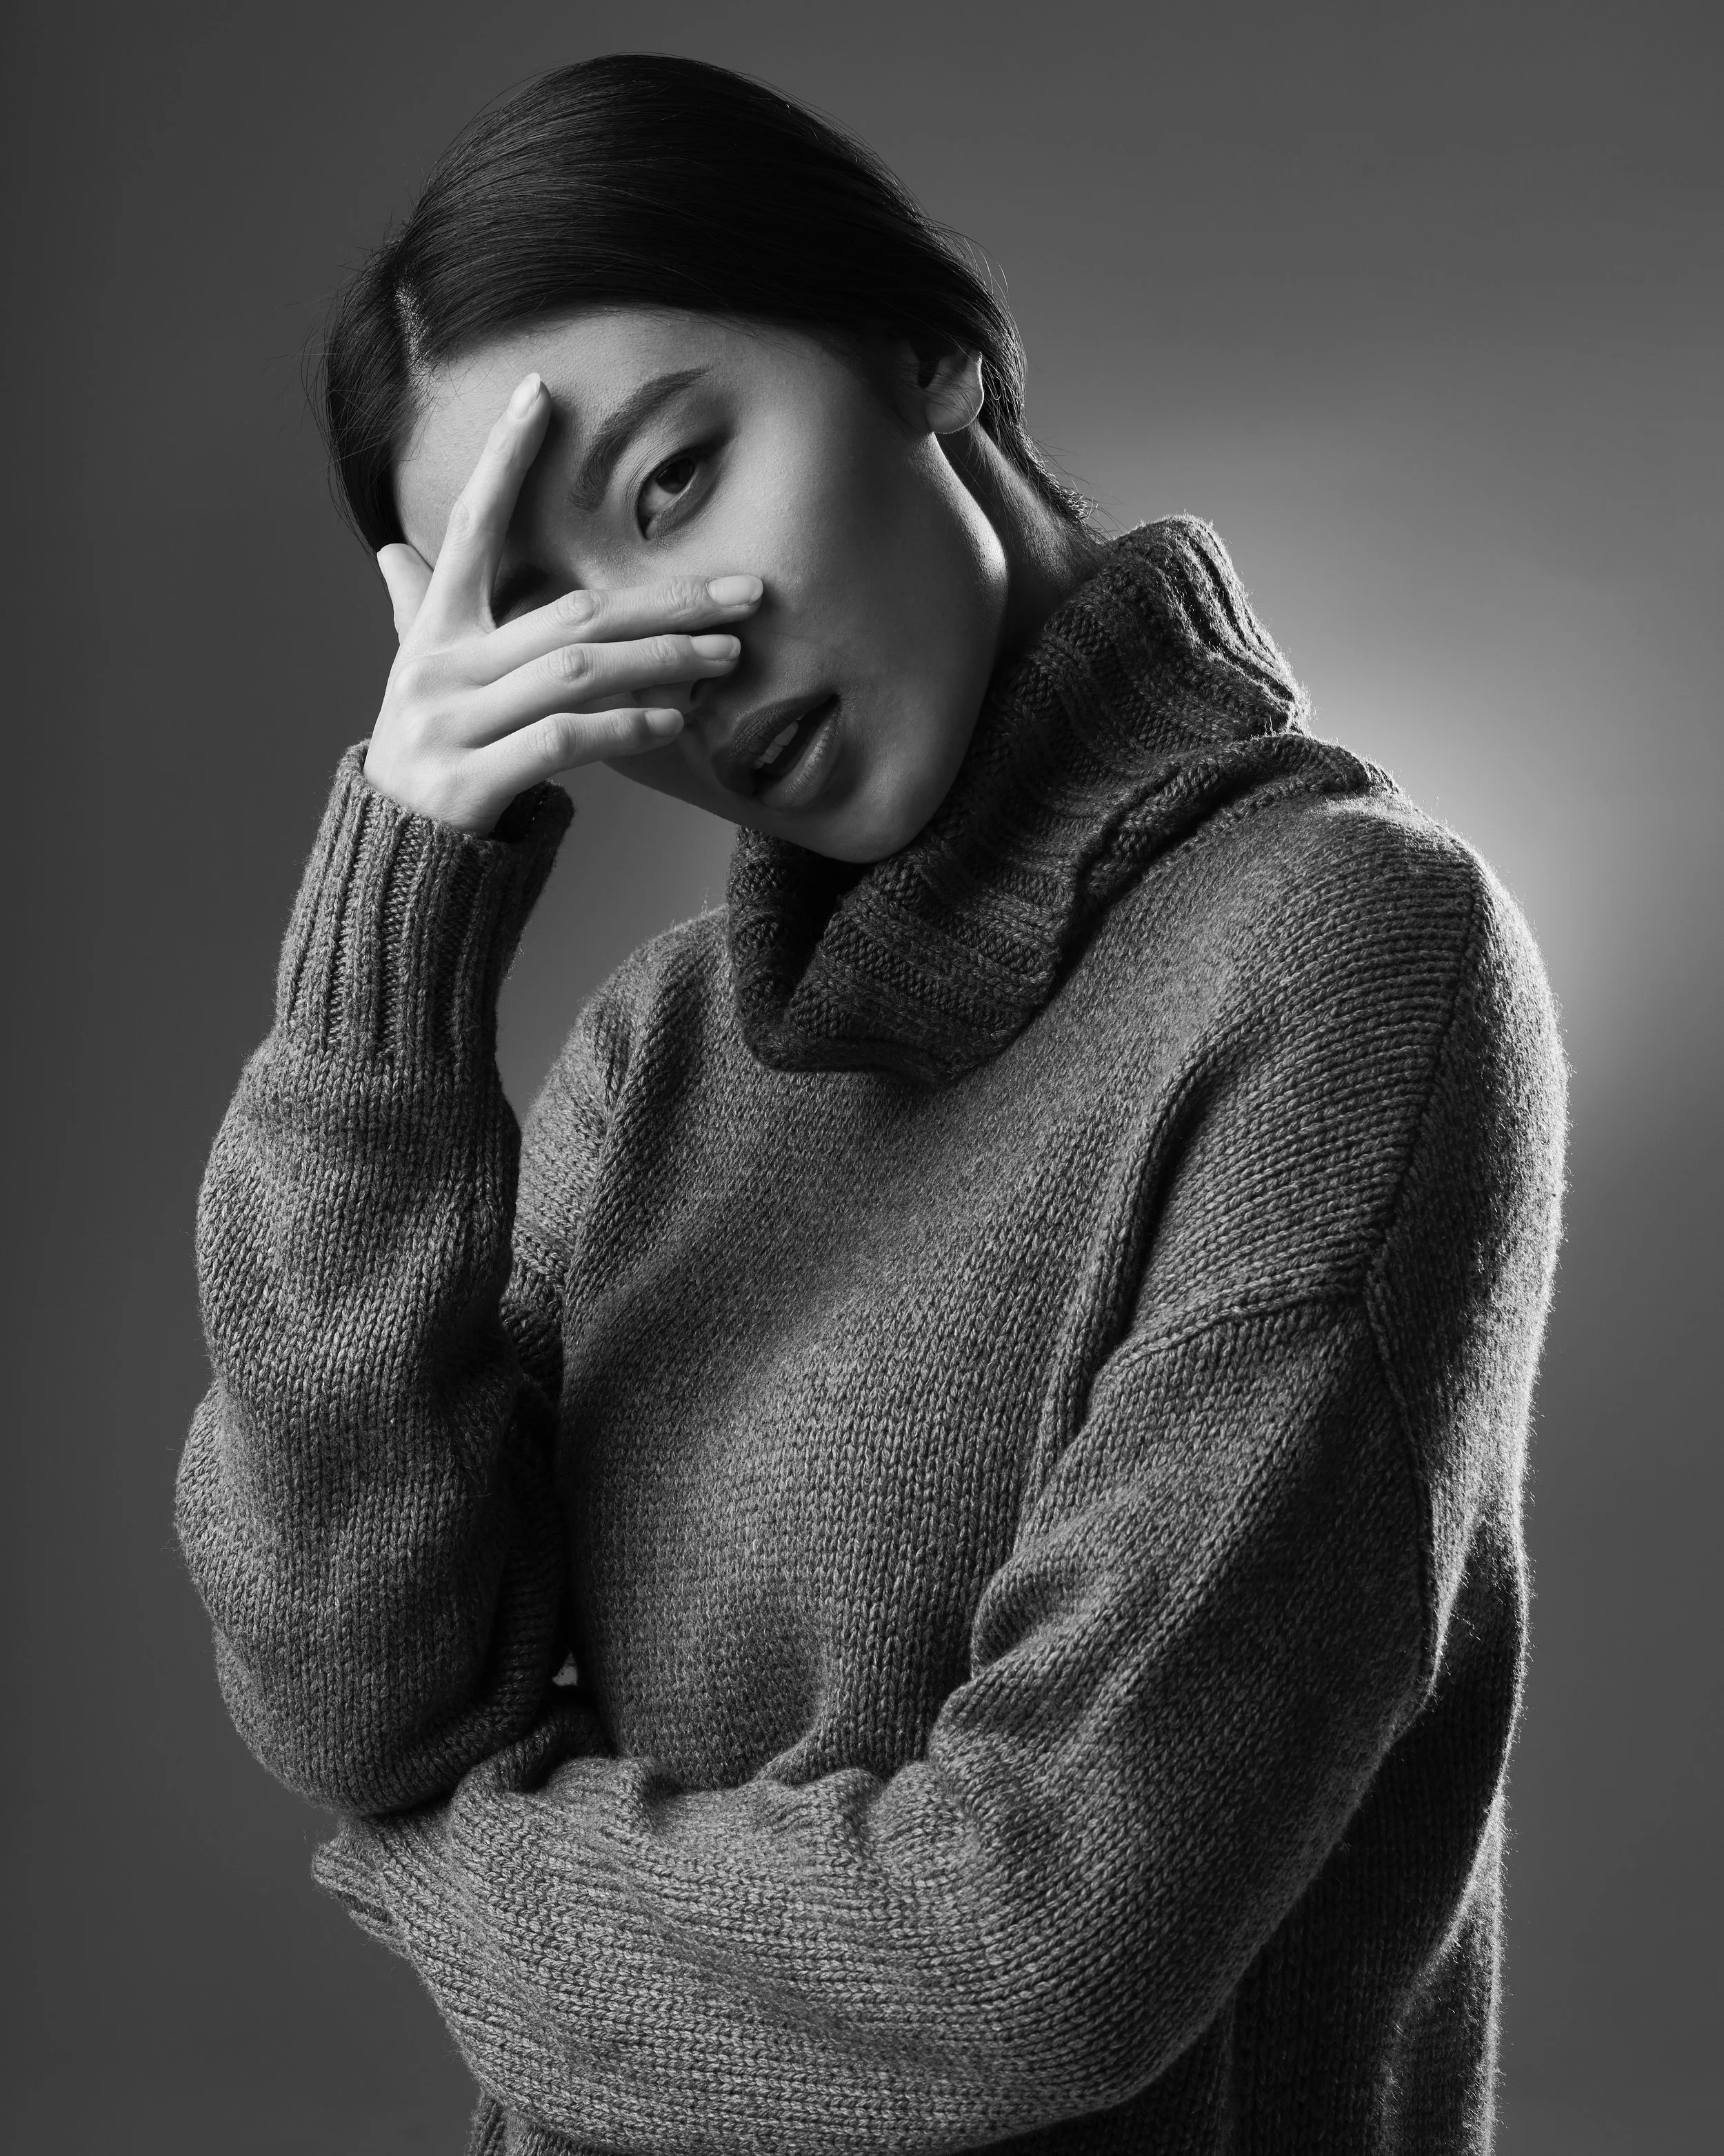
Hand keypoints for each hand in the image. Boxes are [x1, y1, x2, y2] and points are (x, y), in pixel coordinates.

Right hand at [364, 370, 761, 834]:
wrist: (395, 861)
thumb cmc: (428, 759)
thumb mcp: (420, 679)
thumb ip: (414, 611)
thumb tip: (393, 550)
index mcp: (432, 630)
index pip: (469, 527)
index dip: (503, 460)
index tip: (542, 392)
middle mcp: (439, 668)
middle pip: (570, 612)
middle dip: (665, 601)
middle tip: (744, 594)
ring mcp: (451, 725)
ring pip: (576, 673)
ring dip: (664, 662)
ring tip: (728, 658)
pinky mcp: (469, 782)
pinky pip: (563, 741)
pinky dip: (624, 728)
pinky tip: (674, 721)